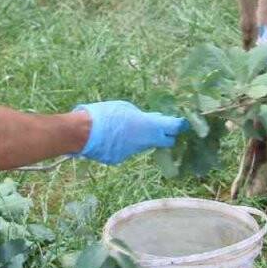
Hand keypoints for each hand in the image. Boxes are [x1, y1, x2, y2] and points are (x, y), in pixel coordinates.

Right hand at [73, 101, 187, 164]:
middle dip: (165, 135)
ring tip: (128, 128)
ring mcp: (133, 152)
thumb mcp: (126, 108)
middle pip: (165, 141)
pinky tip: (113, 137)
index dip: (180, 125)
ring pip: (144, 145)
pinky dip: (125, 144)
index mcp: (150, 126)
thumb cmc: (105, 114)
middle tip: (160, 127)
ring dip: (142, 138)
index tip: (183, 123)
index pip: (174, 127)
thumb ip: (141, 116)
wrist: (83, 133)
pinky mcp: (120, 159)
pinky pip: (128, 150)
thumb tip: (149, 120)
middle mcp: (145, 142)